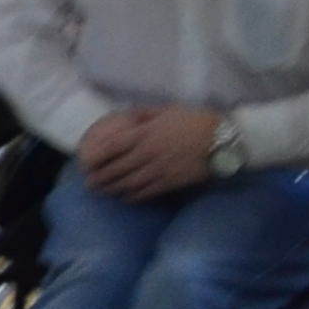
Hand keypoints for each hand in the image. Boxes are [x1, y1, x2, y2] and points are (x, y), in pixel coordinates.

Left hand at [80, 105, 220, 201]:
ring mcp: (158, 170)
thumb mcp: (167, 111)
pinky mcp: (171, 183)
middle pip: (115, 169)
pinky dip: (132, 197)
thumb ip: (144, 115)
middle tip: (88, 183)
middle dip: (99, 179)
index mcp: (144, 134)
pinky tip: (125, 198)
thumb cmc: (196, 121)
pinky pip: (146, 193)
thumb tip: (127, 116)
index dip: (94, 157)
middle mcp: (147, 154)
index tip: (84, 163)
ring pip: (128, 184)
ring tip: (102, 192)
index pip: (110, 148)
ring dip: (112, 190)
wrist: (224, 139)